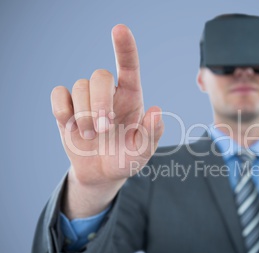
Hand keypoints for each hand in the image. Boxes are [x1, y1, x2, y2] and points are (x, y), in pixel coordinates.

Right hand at [51, 24, 163, 186]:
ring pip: (78, 86)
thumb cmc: (126, 158)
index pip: (129, 66)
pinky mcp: (67, 108)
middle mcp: (109, 93)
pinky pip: (58, 95)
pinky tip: (71, 126)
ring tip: (91, 137)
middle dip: (99, 102)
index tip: (119, 29)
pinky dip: (62, 110)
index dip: (124, 47)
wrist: (102, 174)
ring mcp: (86, 99)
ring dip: (84, 115)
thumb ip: (152, 133)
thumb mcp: (143, 151)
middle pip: (99, 75)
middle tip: (104, 128)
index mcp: (131, 97)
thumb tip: (156, 110)